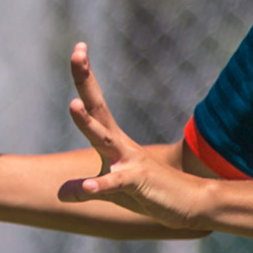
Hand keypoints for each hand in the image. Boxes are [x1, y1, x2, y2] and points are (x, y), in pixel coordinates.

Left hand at [59, 43, 210, 228]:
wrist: (192, 203)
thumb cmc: (151, 193)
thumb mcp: (114, 193)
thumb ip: (88, 189)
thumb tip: (60, 194)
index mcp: (114, 143)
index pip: (95, 106)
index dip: (85, 79)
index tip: (79, 49)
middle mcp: (121, 146)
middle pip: (98, 108)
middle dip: (86, 81)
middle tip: (78, 52)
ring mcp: (130, 163)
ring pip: (105, 141)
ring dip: (88, 123)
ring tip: (72, 105)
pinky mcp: (138, 184)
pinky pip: (118, 184)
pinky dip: (101, 185)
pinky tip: (86, 187)